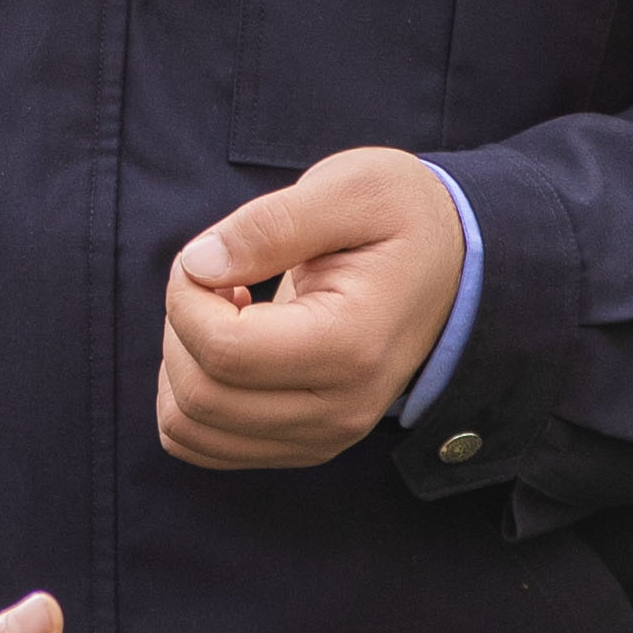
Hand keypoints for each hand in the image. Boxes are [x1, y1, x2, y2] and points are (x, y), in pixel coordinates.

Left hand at [156, 147, 466, 470]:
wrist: (454, 267)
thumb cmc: (402, 217)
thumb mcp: (352, 186)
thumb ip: (271, 222)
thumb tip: (198, 265)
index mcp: (352, 345)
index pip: (223, 349)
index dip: (186, 294)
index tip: (209, 254)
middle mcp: (341, 408)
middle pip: (201, 397)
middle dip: (180, 327)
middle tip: (217, 278)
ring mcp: (324, 436)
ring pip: (191, 430)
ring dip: (179, 364)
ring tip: (225, 314)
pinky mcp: (303, 444)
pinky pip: (204, 445)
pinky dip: (188, 396)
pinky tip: (226, 347)